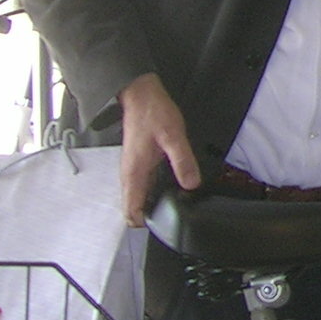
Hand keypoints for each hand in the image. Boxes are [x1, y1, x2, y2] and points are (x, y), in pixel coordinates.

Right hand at [116, 73, 199, 225]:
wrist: (141, 96)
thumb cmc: (153, 114)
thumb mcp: (174, 137)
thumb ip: (183, 161)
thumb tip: (191, 184)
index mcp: (134, 173)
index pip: (130, 211)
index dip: (145, 222)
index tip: (164, 223)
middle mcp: (129, 174)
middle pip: (133, 207)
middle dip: (150, 216)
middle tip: (174, 213)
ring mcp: (132, 168)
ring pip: (137, 197)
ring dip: (152, 202)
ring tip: (176, 200)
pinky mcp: (138, 162)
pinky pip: (142, 184)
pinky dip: (153, 190)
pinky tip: (171, 184)